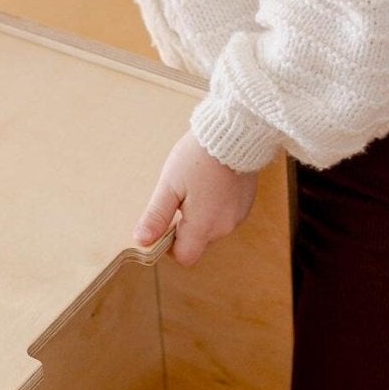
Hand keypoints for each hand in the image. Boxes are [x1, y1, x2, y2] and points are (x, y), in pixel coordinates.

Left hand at [134, 130, 257, 266]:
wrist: (234, 132)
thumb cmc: (198, 157)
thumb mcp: (169, 185)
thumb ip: (156, 216)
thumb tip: (142, 241)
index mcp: (204, 226)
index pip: (185, 257)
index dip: (170, 247)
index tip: (165, 224)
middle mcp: (225, 227)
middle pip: (197, 243)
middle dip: (184, 227)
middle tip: (178, 197)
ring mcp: (238, 216)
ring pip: (211, 229)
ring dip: (199, 216)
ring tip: (196, 187)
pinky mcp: (245, 204)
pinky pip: (224, 215)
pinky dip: (214, 207)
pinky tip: (210, 184)